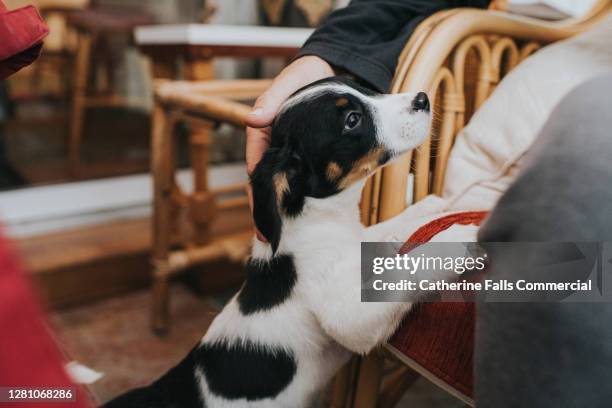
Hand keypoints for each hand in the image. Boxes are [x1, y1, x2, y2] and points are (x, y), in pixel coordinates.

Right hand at [245, 56, 334, 240]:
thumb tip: (253, 119)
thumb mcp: (290, 81)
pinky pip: (301, 178)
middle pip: (266, 183)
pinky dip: (300, 196)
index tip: (260, 216)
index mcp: (263, 131)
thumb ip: (273, 98)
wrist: (333, 68)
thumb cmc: (307, 74)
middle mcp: (274, 144)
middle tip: (269, 238)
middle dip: (266, 211)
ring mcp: (291, 151)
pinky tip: (306, 215)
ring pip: (283, 184)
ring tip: (285, 235)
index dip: (256, 194)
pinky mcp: (308, 153)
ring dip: (282, 208)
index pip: (256, 168)